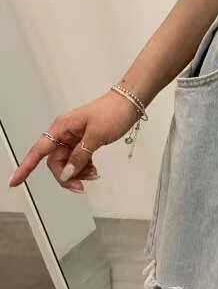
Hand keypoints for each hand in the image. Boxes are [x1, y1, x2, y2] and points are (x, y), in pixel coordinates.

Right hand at [7, 90, 140, 191]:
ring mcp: (75, 137)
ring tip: (94, 174)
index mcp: (61, 128)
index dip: (25, 167)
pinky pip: (79, 158)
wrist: (131, 101)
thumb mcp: (96, 136)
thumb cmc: (113, 112)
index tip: (14, 182)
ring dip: (77, 172)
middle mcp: (64, 133)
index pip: (38, 151)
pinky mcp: (86, 140)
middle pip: (56, 161)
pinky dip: (84, 166)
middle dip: (66, 175)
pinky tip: (93, 170)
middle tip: (82, 186)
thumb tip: (66, 173)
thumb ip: (79, 156)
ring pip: (68, 162)